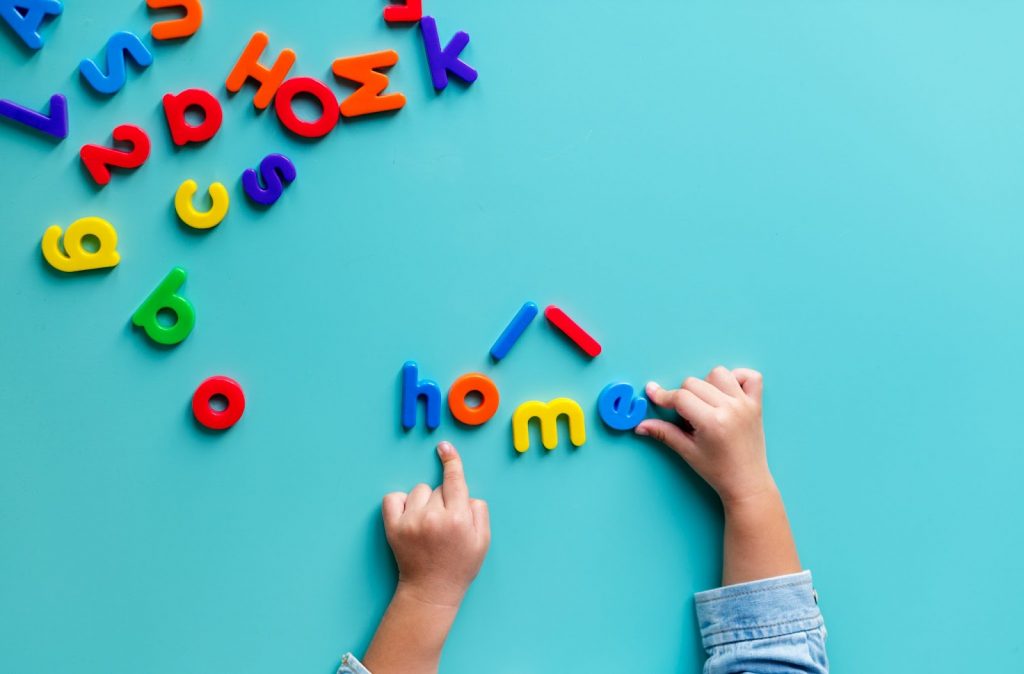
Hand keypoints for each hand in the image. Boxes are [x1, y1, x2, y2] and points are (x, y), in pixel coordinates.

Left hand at [381, 441, 490, 607]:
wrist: (431, 590)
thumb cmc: (459, 566)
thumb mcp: (483, 540)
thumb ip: (478, 511)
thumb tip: (464, 492)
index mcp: (457, 518)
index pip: (454, 480)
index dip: (451, 461)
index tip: (445, 447)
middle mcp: (433, 517)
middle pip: (439, 487)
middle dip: (445, 499)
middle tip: (446, 523)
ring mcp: (411, 521)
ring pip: (419, 490)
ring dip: (425, 501)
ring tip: (428, 523)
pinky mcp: (393, 527)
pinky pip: (393, 497)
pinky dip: (401, 502)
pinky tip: (410, 515)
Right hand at [636, 367, 775, 505]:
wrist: (747, 482)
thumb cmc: (718, 470)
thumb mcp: (687, 451)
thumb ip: (663, 433)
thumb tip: (640, 425)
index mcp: (712, 422)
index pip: (680, 397)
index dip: (663, 395)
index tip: (653, 393)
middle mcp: (730, 408)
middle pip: (694, 383)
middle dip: (684, 396)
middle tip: (688, 417)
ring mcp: (745, 404)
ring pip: (718, 373)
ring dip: (707, 384)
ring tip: (706, 403)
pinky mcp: (756, 404)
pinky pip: (750, 376)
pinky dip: (738, 378)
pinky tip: (727, 393)